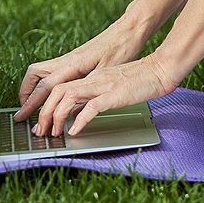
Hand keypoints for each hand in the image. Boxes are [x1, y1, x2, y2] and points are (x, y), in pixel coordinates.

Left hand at [14, 54, 177, 138]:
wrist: (161, 69)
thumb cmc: (143, 80)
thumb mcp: (115, 87)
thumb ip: (99, 95)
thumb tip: (84, 111)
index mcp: (93, 78)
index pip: (60, 87)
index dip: (47, 104)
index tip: (43, 121)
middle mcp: (94, 79)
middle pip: (57, 91)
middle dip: (44, 112)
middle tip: (41, 131)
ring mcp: (103, 85)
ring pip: (67, 97)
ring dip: (57, 116)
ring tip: (55, 133)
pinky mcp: (114, 94)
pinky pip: (91, 106)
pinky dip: (79, 120)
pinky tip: (75, 131)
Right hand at [16, 19, 147, 108]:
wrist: (128, 31)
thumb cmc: (121, 49)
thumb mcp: (106, 75)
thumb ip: (88, 92)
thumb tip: (71, 111)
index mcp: (72, 64)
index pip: (45, 86)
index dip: (31, 103)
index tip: (22, 116)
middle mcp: (66, 59)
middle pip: (34, 75)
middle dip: (26, 95)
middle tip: (23, 112)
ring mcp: (69, 58)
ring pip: (40, 71)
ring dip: (33, 87)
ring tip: (32, 105)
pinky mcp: (74, 58)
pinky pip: (50, 70)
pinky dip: (43, 82)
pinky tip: (49, 93)